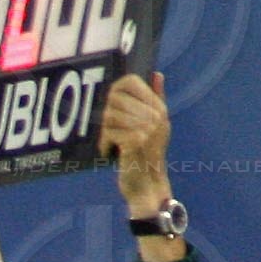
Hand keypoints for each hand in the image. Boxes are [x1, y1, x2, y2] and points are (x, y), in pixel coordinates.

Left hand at [99, 70, 171, 212]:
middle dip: (104, 115)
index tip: (106, 103)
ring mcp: (146, 128)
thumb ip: (156, 100)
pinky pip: (108, 132)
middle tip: (105, 131)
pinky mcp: (135, 142)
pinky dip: (103, 144)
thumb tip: (157, 74)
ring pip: (109, 116)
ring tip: (107, 144)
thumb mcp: (156, 128)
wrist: (147, 187)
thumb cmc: (146, 156)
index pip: (131, 81)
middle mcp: (154, 115)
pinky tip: (107, 153)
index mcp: (158, 109)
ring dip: (103, 132)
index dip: (113, 88)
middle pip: (114, 99)